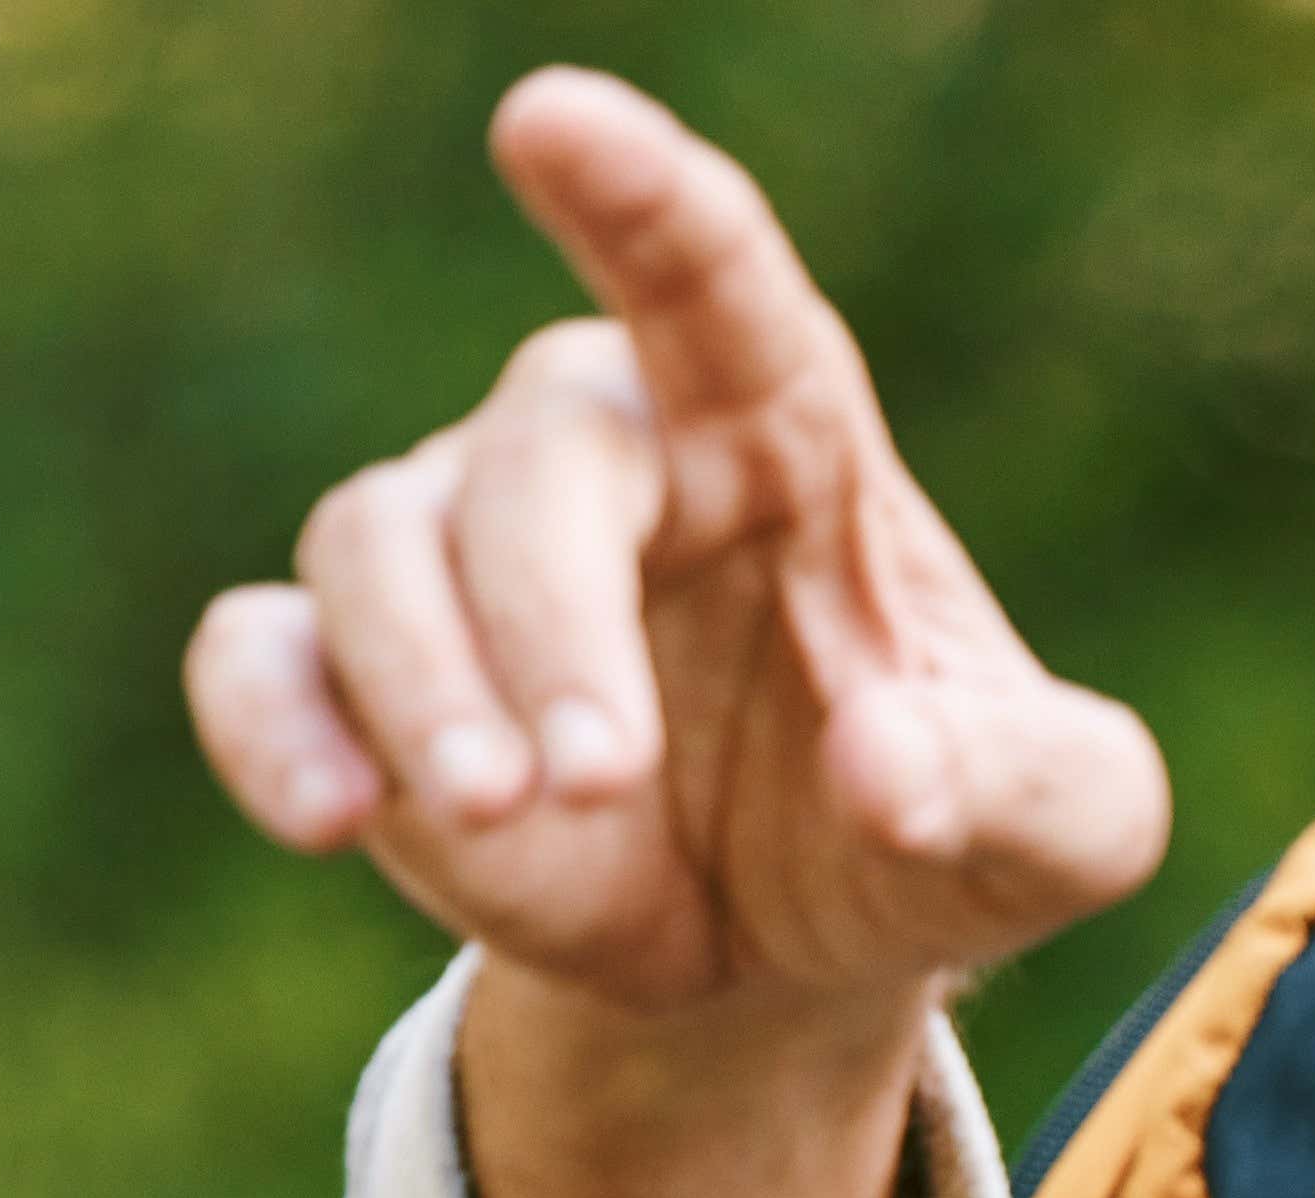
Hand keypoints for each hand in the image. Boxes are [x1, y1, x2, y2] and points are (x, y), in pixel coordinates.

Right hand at [178, 68, 1167, 1019]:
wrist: (788, 962)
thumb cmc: (933, 832)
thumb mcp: (1056, 834)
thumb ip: (1021, 791)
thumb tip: (887, 771)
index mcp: (782, 433)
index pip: (709, 275)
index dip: (634, 193)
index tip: (547, 118)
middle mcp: (606, 460)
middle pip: (530, 460)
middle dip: (546, 618)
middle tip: (596, 778)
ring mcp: (462, 561)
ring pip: (374, 543)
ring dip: (420, 682)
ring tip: (499, 819)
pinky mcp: (355, 681)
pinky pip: (258, 655)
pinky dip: (273, 727)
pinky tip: (330, 817)